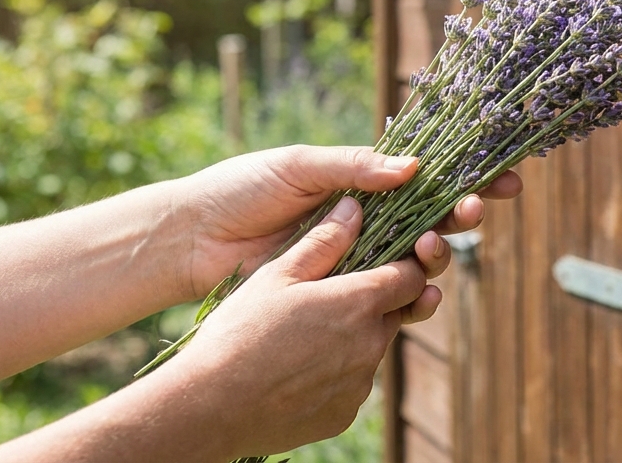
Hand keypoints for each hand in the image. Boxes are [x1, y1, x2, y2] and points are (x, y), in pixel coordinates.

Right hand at [163, 197, 428, 455]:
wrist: (210, 406)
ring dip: (352, 340)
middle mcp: (371, 345)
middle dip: (374, 302)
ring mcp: (359, 385)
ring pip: (370, 351)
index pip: (411, 277)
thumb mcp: (277, 275)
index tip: (385, 261)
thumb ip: (323, 241)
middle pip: (392, 314)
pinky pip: (350, 385)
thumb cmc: (240, 331)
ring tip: (303, 337)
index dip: (403, 265)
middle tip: (330, 298)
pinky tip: (295, 370)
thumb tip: (355, 207)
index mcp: (360, 303)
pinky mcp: (344, 415)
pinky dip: (334, 375)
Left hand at [175, 145, 521, 298]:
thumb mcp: (298, 166)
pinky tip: (424, 294)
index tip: (505, 181)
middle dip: (463, 216)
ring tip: (430, 249)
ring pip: (419, 260)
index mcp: (362, 182)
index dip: (469, 178)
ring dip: (439, 254)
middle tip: (473, 213)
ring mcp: (358, 258)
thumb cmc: (241, 189)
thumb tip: (413, 168)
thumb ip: (354, 168)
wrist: (194, 239)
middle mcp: (369, 220)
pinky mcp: (342, 293)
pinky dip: (415, 297)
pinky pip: (389, 297)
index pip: (427, 177)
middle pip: (434, 219)